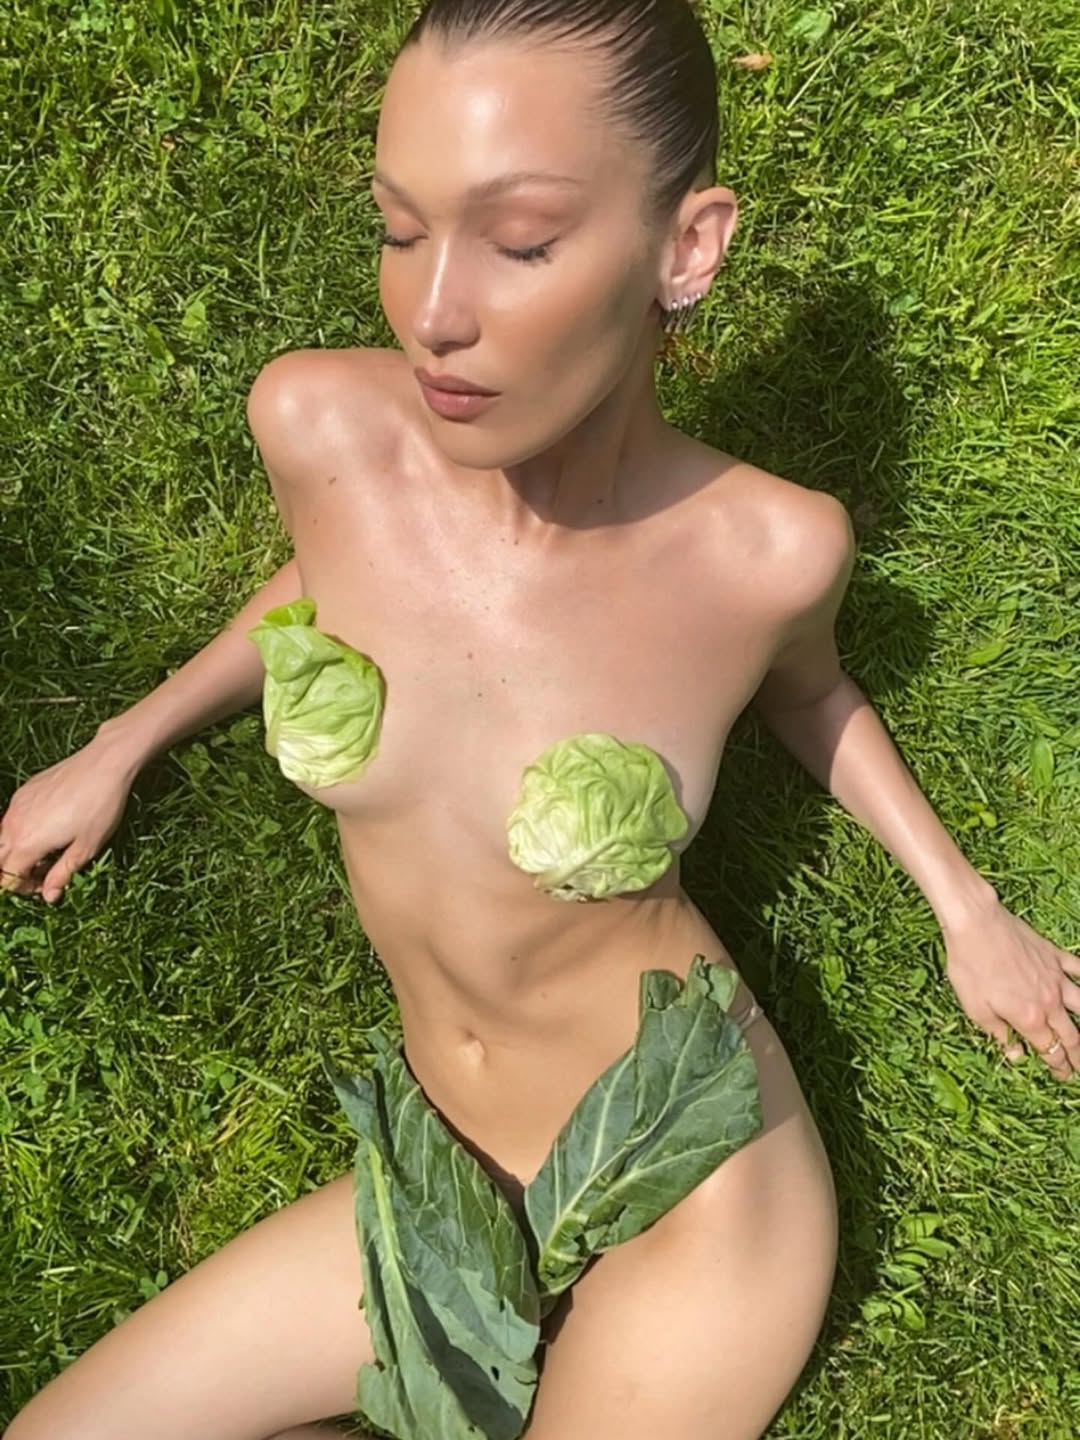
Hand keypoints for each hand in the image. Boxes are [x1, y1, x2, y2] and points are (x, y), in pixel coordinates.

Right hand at [0, 730, 139, 903]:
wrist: (104, 764)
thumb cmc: (100, 807)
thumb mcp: (86, 848)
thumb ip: (62, 874)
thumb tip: (49, 896)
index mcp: (27, 844)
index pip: (7, 880)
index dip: (24, 889)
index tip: (46, 886)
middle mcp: (13, 825)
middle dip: (14, 873)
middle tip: (43, 873)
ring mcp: (16, 806)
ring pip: (2, 839)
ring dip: (17, 853)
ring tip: (47, 852)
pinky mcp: (24, 792)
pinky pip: (11, 819)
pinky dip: (20, 832)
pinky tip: (48, 829)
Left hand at [943, 901, 1079, 1081]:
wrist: (976, 924)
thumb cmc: (970, 966)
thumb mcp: (975, 1008)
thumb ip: (998, 1034)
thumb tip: (1016, 1055)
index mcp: (1028, 1018)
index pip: (1049, 1049)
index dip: (1058, 1066)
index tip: (1063, 1075)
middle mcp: (1049, 1001)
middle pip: (1071, 1034)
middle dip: (1077, 1054)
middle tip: (1078, 1067)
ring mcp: (1055, 977)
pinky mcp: (1054, 956)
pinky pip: (1079, 969)